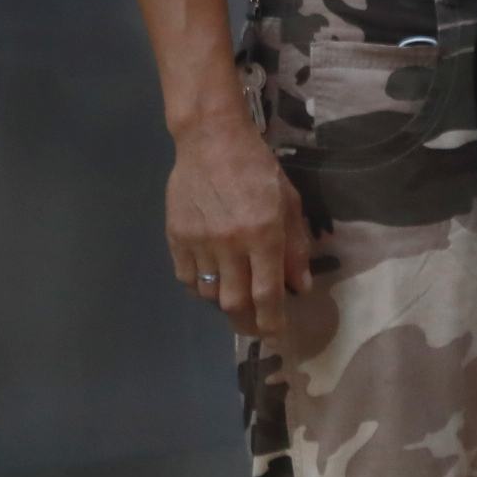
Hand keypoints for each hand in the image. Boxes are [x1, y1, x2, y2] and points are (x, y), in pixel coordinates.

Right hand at [167, 109, 312, 339]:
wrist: (211, 140)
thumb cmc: (257, 168)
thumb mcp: (288, 202)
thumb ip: (295, 246)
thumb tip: (299, 287)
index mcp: (263, 234)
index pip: (267, 293)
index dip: (272, 322)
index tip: (275, 336)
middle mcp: (230, 243)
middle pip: (235, 303)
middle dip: (247, 321)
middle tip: (254, 324)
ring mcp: (199, 241)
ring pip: (209, 294)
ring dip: (224, 300)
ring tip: (234, 291)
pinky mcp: (176, 237)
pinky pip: (187, 278)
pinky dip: (200, 285)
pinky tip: (211, 275)